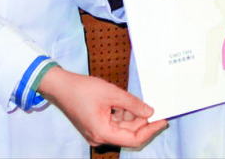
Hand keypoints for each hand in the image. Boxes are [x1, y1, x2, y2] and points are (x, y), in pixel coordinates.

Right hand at [38, 67, 167, 147]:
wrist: (61, 86)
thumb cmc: (83, 89)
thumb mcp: (112, 94)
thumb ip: (132, 104)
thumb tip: (150, 112)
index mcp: (102, 133)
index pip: (133, 139)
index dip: (150, 130)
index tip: (163, 120)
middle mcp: (99, 137)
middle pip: (128, 134)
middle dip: (142, 121)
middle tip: (156, 107)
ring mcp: (97, 132)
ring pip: (122, 128)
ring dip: (132, 116)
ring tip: (138, 101)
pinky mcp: (95, 126)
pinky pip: (114, 124)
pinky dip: (123, 115)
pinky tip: (127, 103)